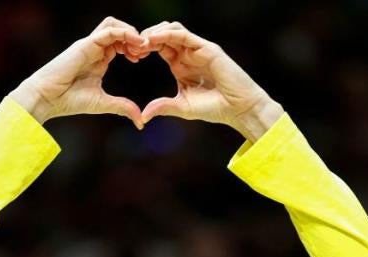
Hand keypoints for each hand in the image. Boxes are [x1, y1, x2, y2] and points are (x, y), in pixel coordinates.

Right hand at [9, 17, 145, 127]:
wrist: (47, 98)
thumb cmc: (69, 100)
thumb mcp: (103, 103)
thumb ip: (122, 107)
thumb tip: (141, 121)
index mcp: (99, 59)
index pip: (120, 43)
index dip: (134, 47)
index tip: (142, 59)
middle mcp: (94, 49)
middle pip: (118, 30)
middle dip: (135, 38)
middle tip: (145, 51)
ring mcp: (89, 44)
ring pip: (113, 24)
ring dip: (130, 31)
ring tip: (141, 45)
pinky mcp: (85, 44)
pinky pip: (108, 31)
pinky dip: (123, 33)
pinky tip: (134, 43)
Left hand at [132, 22, 283, 140]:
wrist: (238, 108)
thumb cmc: (214, 108)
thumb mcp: (182, 107)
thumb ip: (163, 107)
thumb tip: (142, 117)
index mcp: (180, 65)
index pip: (159, 47)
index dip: (143, 48)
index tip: (129, 55)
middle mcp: (188, 54)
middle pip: (163, 34)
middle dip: (146, 37)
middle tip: (131, 46)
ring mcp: (198, 49)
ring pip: (172, 29)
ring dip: (155, 32)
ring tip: (141, 41)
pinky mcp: (207, 48)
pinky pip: (184, 34)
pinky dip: (167, 34)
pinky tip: (153, 40)